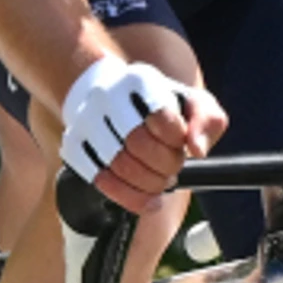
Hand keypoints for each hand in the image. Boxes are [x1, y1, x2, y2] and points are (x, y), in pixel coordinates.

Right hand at [59, 53, 226, 213]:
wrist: (107, 96)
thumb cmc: (156, 104)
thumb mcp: (190, 102)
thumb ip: (208, 121)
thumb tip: (198, 150)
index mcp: (139, 81)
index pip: (162, 118)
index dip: (177, 140)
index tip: (179, 143)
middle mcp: (106, 98)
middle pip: (139, 144)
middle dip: (166, 165)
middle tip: (173, 168)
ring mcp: (86, 123)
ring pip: (120, 166)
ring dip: (150, 184)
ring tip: (161, 182)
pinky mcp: (74, 148)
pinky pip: (103, 182)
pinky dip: (131, 198)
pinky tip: (149, 200)